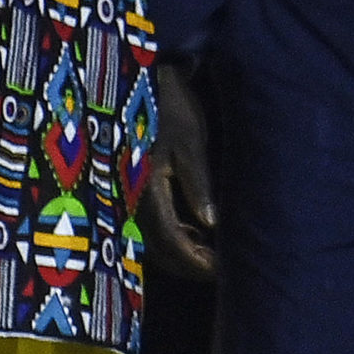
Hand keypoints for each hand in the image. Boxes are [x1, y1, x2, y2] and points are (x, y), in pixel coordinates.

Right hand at [141, 60, 216, 279]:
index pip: (172, 239)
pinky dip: (175, 236)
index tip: (221, 272)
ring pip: (154, 241)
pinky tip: (196, 232)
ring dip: (182, 253)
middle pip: (160, 249)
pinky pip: (152, 225)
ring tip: (214, 255)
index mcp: (148, 188)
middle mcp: (133, 198)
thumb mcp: (190, 142)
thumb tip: (212, 223)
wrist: (145, 81)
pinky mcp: (136, 188)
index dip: (196, 261)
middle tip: (222, 271)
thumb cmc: (171, 107)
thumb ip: (198, 184)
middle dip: (190, 265)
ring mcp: (131, 195)